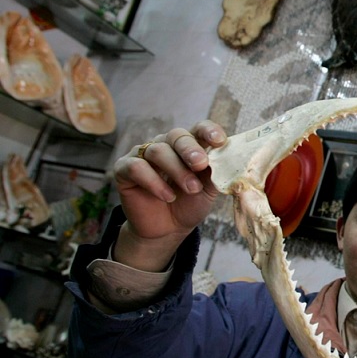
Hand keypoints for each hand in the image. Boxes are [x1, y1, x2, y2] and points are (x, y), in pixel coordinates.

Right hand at [111, 121, 226, 270]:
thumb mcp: (210, 189)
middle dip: (190, 149)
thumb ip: (218, 173)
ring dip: (177, 170)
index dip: (209, 131)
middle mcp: (166, 145)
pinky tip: (167, 196)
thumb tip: (231, 160)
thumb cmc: (191, 203)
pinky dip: (154, 181)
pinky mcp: (124, 169)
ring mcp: (143, 155)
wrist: (168, 229)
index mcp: (189, 145)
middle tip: (200, 164)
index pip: (199, 128)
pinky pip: (136, 167)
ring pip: (158, 151)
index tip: (220, 141)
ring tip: (191, 189)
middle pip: (177, 135)